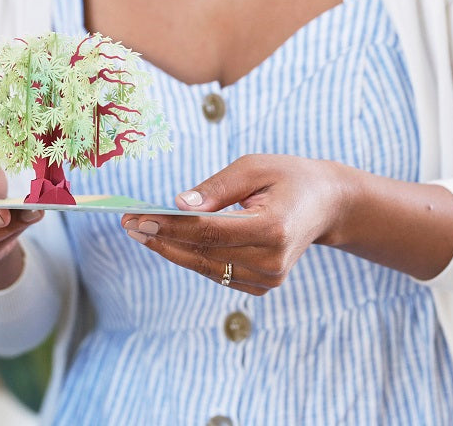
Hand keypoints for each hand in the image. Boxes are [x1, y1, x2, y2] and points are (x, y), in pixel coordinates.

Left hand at [120, 153, 348, 294]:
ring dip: (169, 249)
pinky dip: (190, 256)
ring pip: (206, 266)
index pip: (210, 231)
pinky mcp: (264, 285)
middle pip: (203, 253)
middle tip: (126, 225)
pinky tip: (166, 240)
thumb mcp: (253, 167)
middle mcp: (272, 260)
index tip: (138, 218)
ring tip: (138, 231)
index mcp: (273, 228)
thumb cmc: (287, 177)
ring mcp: (270, 278)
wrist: (326, 204)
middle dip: (161, 238)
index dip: (171, 226)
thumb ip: (215, 187)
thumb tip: (178, 203)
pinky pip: (217, 271)